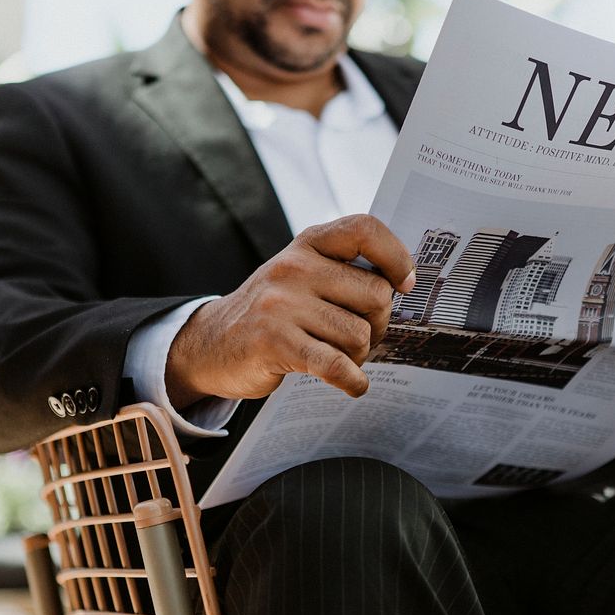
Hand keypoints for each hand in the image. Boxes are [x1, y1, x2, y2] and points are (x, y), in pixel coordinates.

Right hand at [164, 214, 414, 406]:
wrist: (209, 345)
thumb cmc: (272, 312)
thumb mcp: (300, 276)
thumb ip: (342, 271)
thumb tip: (404, 286)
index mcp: (306, 245)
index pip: (364, 229)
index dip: (396, 256)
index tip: (404, 283)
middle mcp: (294, 267)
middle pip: (376, 295)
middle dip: (378, 324)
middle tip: (360, 336)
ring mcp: (281, 305)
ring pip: (359, 335)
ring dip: (359, 355)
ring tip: (338, 356)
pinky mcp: (274, 343)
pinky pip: (336, 365)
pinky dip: (352, 381)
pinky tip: (352, 384)